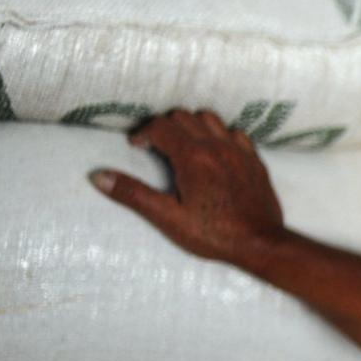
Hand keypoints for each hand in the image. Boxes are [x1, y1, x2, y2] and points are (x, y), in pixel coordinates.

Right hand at [90, 109, 289, 266]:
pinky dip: (219, 135)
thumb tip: (99, 176)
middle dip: (164, 126)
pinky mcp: (255, 160)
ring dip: (192, 125)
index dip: (143, 133)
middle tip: (155, 147)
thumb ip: (134, 194)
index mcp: (194, 157)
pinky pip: (235, 132)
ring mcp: (239, 150)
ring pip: (210, 119)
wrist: (261, 243)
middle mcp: (217, 146)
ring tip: (182, 146)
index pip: (161, 126)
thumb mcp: (168, 217)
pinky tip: (214, 153)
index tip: (136, 147)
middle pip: (183, 117)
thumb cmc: (214, 234)